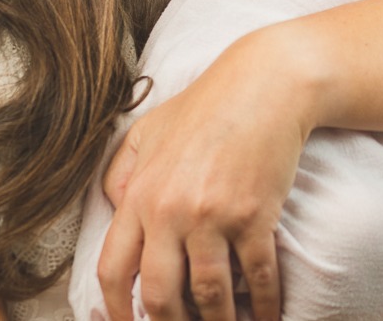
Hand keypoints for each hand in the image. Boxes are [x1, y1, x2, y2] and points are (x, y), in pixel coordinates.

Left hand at [96, 32, 310, 320]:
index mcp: (139, 195)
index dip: (117, 310)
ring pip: (209, 296)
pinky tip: (270, 316)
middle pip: (160, 295)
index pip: (113, 269)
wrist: (264, 85)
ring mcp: (213, 217)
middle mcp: (171, 212)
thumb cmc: (206, 107)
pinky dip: (266, 305)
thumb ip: (121, 173)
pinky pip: (258, 278)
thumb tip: (112, 213)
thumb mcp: (147, 132)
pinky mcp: (254, 217)